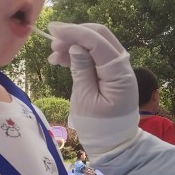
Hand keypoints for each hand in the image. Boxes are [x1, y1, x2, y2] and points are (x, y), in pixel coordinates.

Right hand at [47, 22, 138, 156]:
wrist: (115, 145)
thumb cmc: (99, 128)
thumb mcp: (85, 101)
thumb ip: (81, 71)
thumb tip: (75, 47)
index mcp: (119, 73)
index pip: (97, 42)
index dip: (74, 32)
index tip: (52, 30)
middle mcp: (122, 66)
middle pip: (99, 36)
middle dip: (75, 34)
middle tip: (52, 42)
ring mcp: (117, 69)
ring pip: (96, 44)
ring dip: (74, 44)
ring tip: (53, 56)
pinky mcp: (110, 74)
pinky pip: (95, 56)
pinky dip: (78, 54)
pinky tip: (61, 60)